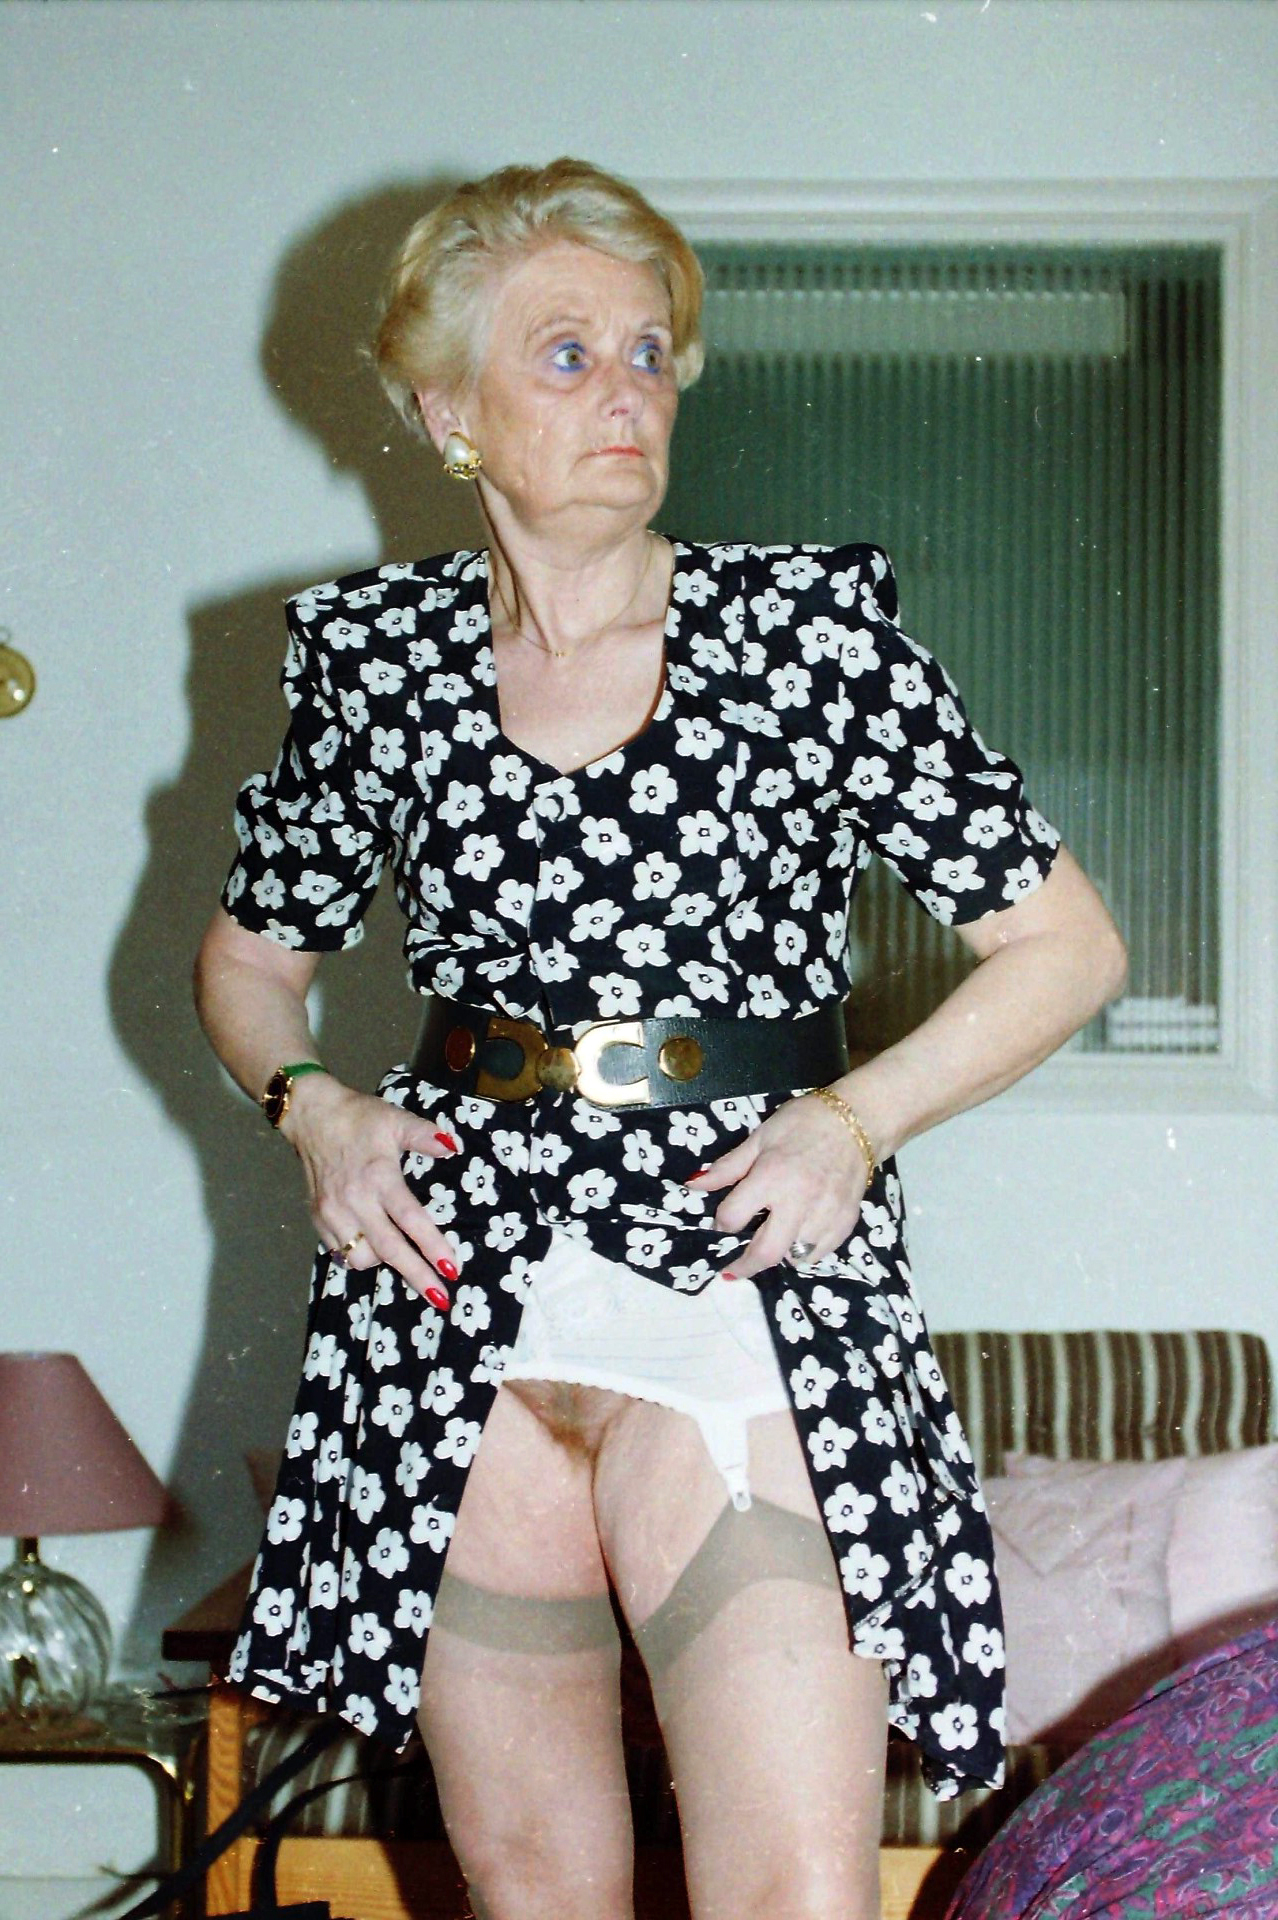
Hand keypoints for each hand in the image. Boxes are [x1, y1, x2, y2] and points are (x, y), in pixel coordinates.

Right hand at [280, 1076, 460, 1307]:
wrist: (313, 1117)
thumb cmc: (360, 1118)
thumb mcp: (396, 1119)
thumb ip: (424, 1136)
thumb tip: (452, 1148)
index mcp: (379, 1178)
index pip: (410, 1220)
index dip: (432, 1246)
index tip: (451, 1269)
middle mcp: (355, 1201)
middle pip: (389, 1249)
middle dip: (416, 1276)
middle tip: (440, 1297)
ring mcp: (333, 1213)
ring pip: (361, 1258)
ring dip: (385, 1262)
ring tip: (401, 1254)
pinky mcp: (317, 1219)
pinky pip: (340, 1252)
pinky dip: (358, 1255)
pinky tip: (372, 1248)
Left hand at [688, 1094, 873, 1281]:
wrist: (857, 1120)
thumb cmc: (804, 1123)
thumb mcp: (760, 1137)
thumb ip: (728, 1167)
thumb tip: (694, 1185)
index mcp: (771, 1177)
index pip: (733, 1217)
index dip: (721, 1223)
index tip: (721, 1224)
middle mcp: (798, 1202)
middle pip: (765, 1253)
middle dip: (744, 1266)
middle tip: (733, 1269)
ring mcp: (825, 1216)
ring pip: (794, 1258)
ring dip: (777, 1255)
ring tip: (772, 1242)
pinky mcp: (846, 1223)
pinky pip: (819, 1254)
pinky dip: (805, 1251)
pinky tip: (798, 1236)